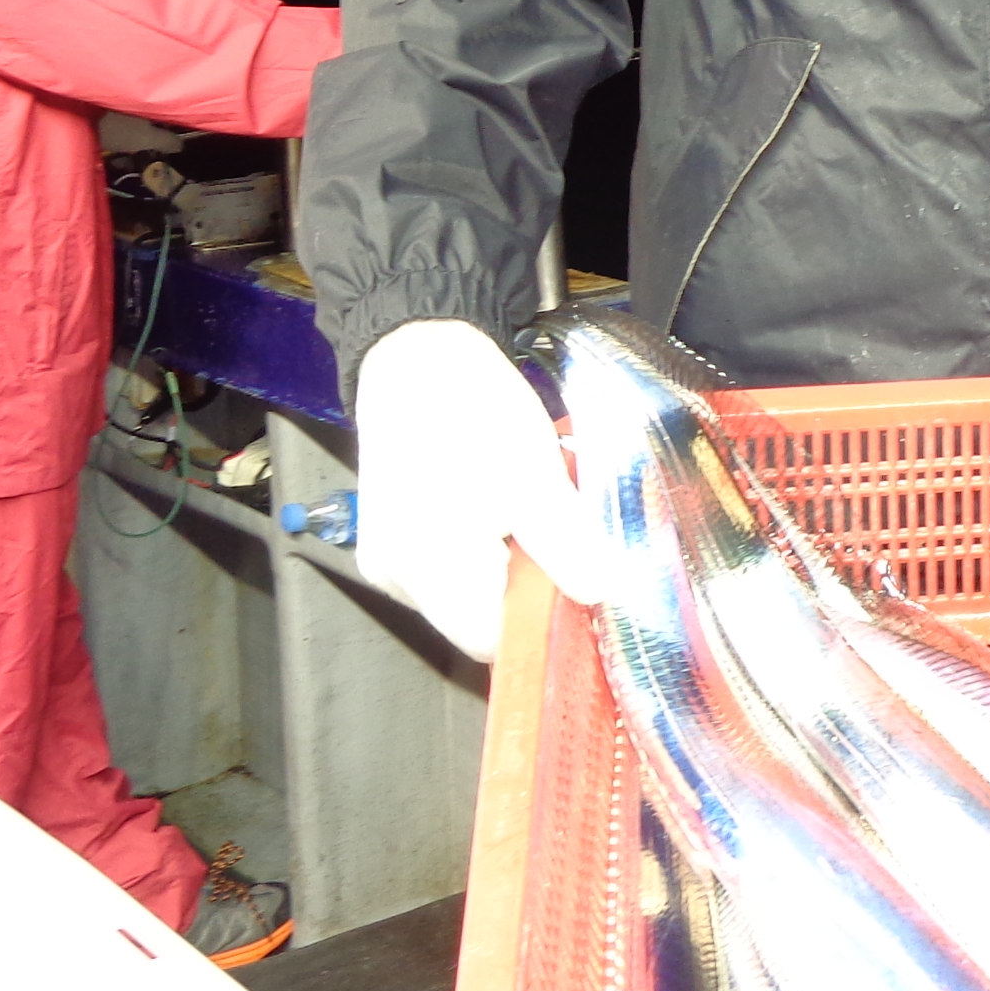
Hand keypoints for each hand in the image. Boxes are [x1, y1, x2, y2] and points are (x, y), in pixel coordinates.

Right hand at [350, 317, 587, 656]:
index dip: (544, 621)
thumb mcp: (534, 474)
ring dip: (505, 571)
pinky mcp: (387, 542)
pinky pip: (443, 572)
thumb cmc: (471, 405)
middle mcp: (396, 577)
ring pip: (463, 597)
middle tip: (563, 541)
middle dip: (527, 590)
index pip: (494, 640)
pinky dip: (478, 555)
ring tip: (529, 516)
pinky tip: (498, 512)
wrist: (412, 349)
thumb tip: (602, 596)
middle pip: (477, 621)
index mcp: (427, 566)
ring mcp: (386, 560)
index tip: (584, 588)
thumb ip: (567, 545)